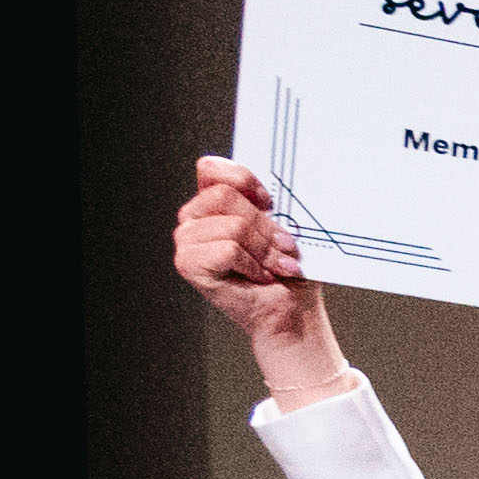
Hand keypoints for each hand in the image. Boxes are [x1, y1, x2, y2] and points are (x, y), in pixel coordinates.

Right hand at [175, 159, 354, 401]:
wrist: (291, 311)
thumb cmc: (288, 269)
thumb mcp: (284, 225)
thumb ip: (269, 201)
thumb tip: (278, 186)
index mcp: (213, 201)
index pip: (212, 168)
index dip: (244, 180)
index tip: (271, 203)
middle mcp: (194, 217)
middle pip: (225, 196)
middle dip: (266, 225)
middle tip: (286, 248)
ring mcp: (187, 240)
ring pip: (232, 226)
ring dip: (264, 250)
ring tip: (276, 267)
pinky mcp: (188, 264)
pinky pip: (228, 250)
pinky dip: (253, 265)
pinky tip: (260, 277)